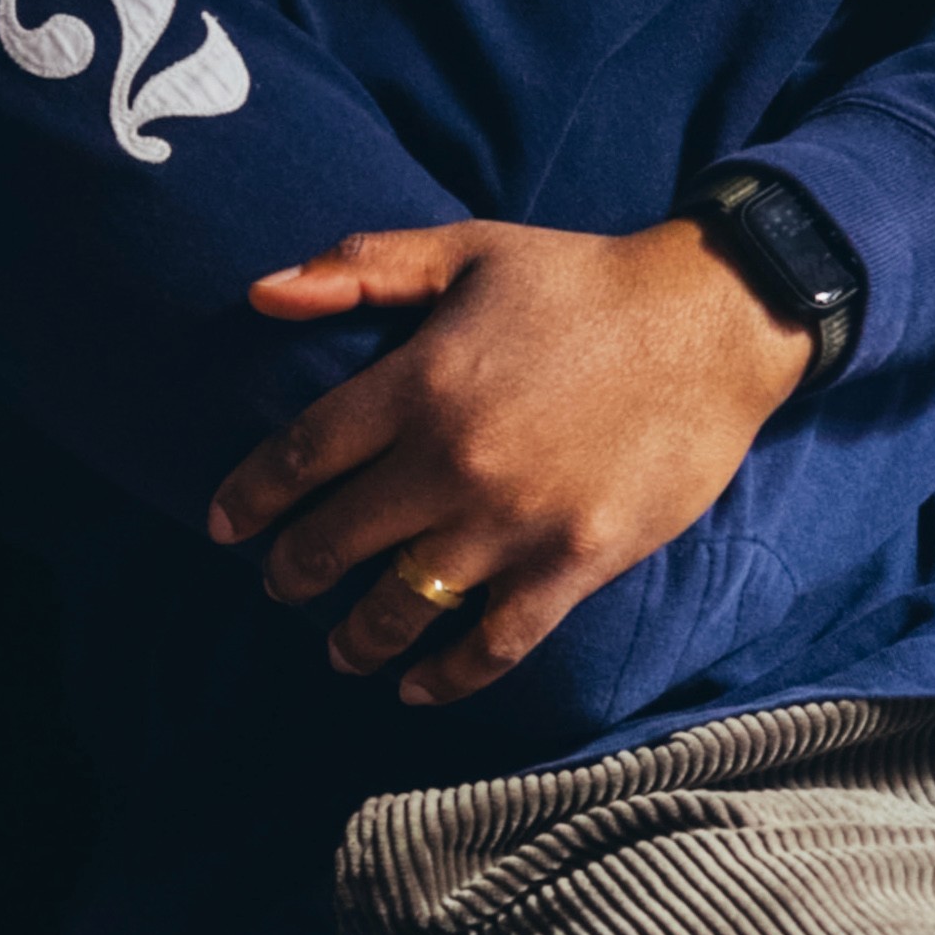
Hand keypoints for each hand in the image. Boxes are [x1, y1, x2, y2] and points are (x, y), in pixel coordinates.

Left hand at [211, 216, 808, 705]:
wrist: (710, 323)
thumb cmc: (581, 280)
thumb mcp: (466, 247)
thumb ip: (359, 268)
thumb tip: (260, 294)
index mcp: (418, 383)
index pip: (301, 456)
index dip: (250, 497)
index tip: (223, 525)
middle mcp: (453, 462)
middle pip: (336, 540)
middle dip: (291, 573)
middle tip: (278, 585)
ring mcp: (513, 522)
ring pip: (402, 606)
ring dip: (355, 639)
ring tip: (338, 650)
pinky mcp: (573, 563)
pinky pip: (493, 643)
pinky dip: (447, 676)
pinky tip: (417, 687)